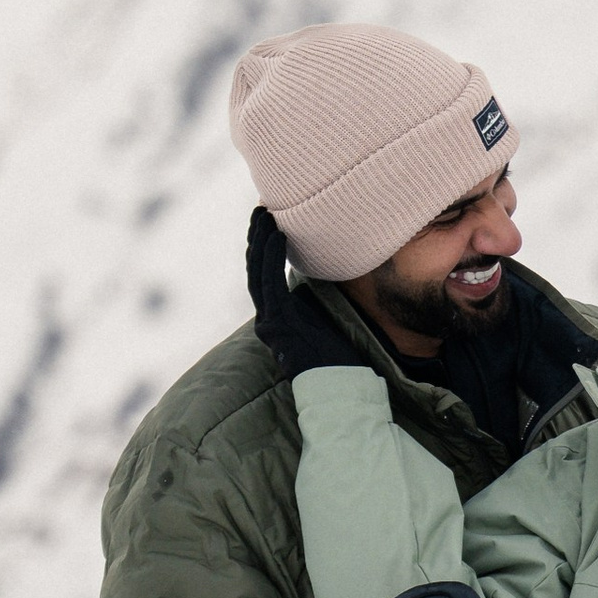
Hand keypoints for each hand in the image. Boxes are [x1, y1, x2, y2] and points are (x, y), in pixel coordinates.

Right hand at [245, 207, 364, 377]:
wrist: (341, 389)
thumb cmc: (339, 360)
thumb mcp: (326, 322)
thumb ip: (316, 302)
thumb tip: (321, 277)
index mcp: (279, 319)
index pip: (265, 276)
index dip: (264, 248)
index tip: (269, 221)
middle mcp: (268, 320)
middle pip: (256, 270)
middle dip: (257, 238)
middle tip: (261, 209)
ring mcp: (269, 323)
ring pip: (257, 273)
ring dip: (261, 241)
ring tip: (265, 214)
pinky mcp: (276, 324)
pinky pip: (269, 283)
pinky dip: (271, 257)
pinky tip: (276, 236)